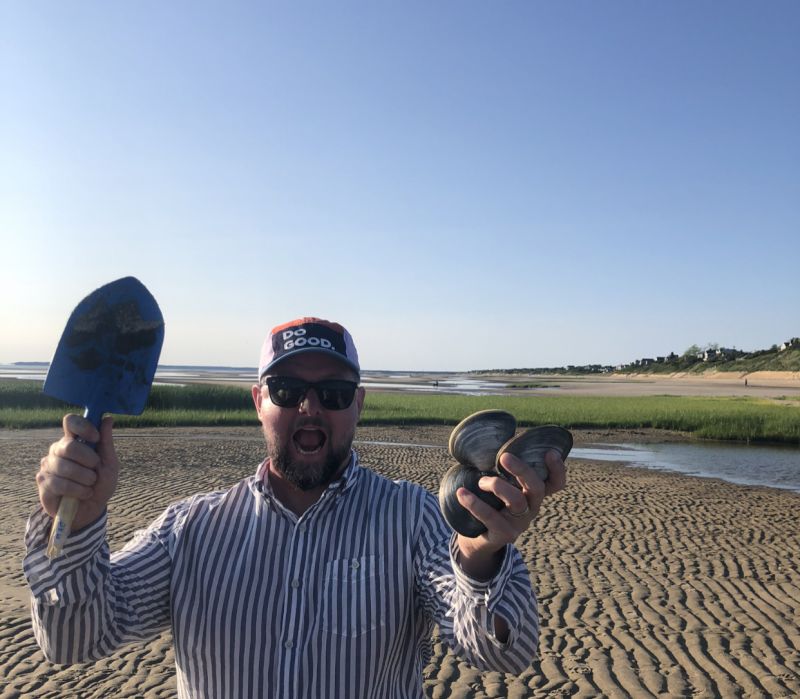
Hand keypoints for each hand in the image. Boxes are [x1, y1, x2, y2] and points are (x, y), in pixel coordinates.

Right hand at [36, 414, 119, 530]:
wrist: (91, 509)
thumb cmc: (100, 483)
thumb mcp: (109, 464)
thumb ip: (106, 442)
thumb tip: (107, 418)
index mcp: (75, 440)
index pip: (71, 422)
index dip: (83, 427)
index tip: (95, 438)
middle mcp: (58, 449)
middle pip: (69, 446)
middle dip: (88, 459)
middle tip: (95, 469)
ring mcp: (48, 465)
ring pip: (65, 466)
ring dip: (85, 478)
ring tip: (90, 485)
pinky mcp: (43, 482)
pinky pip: (59, 483)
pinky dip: (77, 490)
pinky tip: (83, 493)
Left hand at [455, 449, 566, 578]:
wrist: (477, 540)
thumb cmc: (490, 504)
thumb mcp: (500, 488)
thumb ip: (501, 470)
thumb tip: (486, 441)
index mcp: (532, 495)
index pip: (555, 484)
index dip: (558, 469)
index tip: (549, 452)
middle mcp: (531, 509)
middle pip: (537, 488)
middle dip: (522, 470)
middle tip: (504, 456)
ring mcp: (519, 523)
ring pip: (516, 501)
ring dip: (497, 485)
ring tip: (480, 481)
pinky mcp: (502, 535)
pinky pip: (491, 518)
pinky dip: (474, 503)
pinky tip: (462, 493)